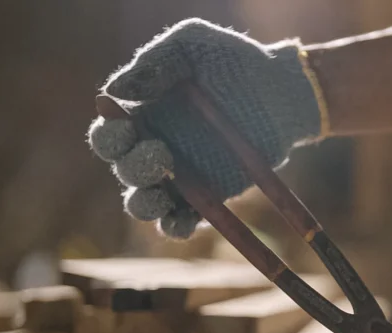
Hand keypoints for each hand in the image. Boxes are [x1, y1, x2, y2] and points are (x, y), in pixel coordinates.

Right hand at [87, 18, 324, 238]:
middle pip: (124, 171)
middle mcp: (155, 148)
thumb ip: (156, 62)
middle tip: (162, 154)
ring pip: (144, 203)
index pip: (108, 136)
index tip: (126, 129)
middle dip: (133, 168)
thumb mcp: (193, 45)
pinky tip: (181, 221)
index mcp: (142, 116)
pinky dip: (174, 228)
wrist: (283, 92)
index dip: (108, 138)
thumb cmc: (235, 61)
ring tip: (160, 196)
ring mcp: (181, 177)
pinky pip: (181, 223)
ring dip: (144, 205)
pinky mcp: (208, 198)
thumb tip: (115, 92)